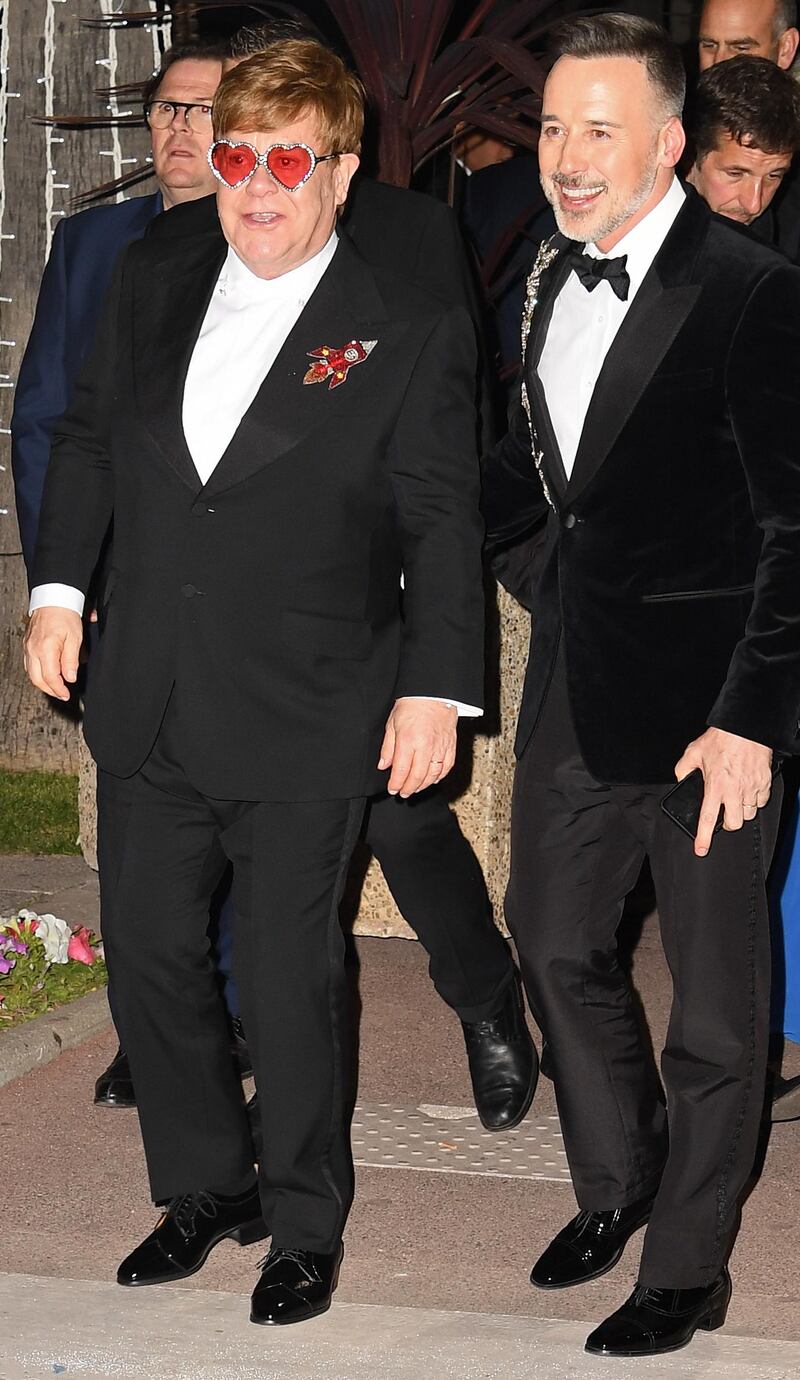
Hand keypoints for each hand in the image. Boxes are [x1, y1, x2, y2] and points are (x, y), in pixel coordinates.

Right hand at [24, 607, 83, 701]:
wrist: (53, 599)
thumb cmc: (65, 615)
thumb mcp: (75, 638)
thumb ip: (71, 660)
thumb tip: (70, 677)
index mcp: (46, 649)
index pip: (50, 677)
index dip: (58, 689)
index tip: (66, 694)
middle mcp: (33, 649)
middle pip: (37, 679)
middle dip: (50, 690)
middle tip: (61, 694)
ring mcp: (28, 647)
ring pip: (31, 673)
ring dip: (43, 683)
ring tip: (55, 687)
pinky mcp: (27, 644)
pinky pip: (29, 664)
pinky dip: (37, 673)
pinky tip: (46, 674)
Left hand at [378, 698, 457, 797]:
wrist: (434, 692)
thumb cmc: (412, 705)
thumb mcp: (392, 723)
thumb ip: (388, 747)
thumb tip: (384, 765)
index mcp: (408, 740)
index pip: (401, 769)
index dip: (396, 783)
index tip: (392, 789)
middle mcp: (426, 745)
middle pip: (418, 776)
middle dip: (409, 788)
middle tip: (403, 793)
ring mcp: (440, 746)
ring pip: (433, 774)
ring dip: (423, 785)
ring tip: (415, 788)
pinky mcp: (451, 745)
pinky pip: (446, 767)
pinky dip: (440, 776)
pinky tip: (433, 780)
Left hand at [674, 727, 772, 858]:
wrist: (744, 727)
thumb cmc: (721, 738)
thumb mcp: (693, 752)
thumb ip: (683, 769)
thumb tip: (681, 781)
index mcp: (715, 785)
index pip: (707, 818)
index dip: (703, 837)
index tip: (701, 849)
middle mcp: (734, 790)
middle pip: (734, 823)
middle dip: (728, 824)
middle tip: (724, 815)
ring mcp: (751, 788)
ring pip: (749, 814)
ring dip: (741, 811)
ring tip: (735, 799)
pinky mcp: (764, 783)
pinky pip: (761, 801)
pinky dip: (755, 800)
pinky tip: (747, 790)